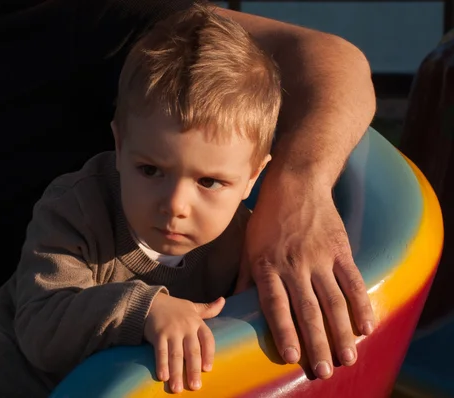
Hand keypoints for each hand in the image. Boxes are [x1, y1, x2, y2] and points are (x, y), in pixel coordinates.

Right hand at [144, 294, 224, 392]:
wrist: (151, 302)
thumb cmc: (174, 307)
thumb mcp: (192, 307)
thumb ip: (208, 309)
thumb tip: (223, 301)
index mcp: (197, 322)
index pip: (207, 339)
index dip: (209, 354)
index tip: (208, 369)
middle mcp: (186, 327)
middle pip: (192, 351)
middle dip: (193, 370)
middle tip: (195, 387)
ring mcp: (171, 331)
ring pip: (176, 355)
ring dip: (176, 373)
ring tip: (177, 388)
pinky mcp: (158, 334)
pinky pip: (161, 352)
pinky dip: (162, 364)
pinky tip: (163, 377)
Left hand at [235, 175, 374, 378]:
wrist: (296, 183)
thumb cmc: (267, 218)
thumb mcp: (248, 246)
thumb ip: (244, 277)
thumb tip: (232, 303)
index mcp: (268, 265)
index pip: (275, 304)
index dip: (283, 331)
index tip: (289, 356)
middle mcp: (294, 265)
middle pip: (307, 310)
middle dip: (316, 343)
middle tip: (323, 371)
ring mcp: (320, 258)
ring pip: (333, 301)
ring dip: (341, 332)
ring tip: (346, 357)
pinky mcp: (340, 250)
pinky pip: (353, 281)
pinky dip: (362, 304)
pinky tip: (366, 326)